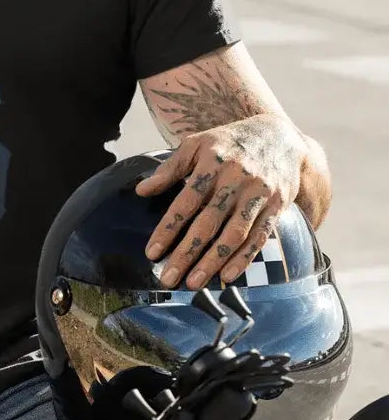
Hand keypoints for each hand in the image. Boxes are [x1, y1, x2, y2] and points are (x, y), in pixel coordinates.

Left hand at [136, 114, 304, 289]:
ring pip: (233, 233)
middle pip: (208, 222)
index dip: (168, 228)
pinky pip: (259, 237)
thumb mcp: (196, 144)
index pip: (186, 201)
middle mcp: (236, 179)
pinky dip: (243, 258)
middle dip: (187, 252)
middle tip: (168, 277)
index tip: (151, 252)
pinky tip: (227, 276)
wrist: (279, 137)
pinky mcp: (277, 206)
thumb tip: (141, 190)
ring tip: (193, 283)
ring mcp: (258, 194)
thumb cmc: (227, 143)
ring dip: (213, 261)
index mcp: (211, 162)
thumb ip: (169, 169)